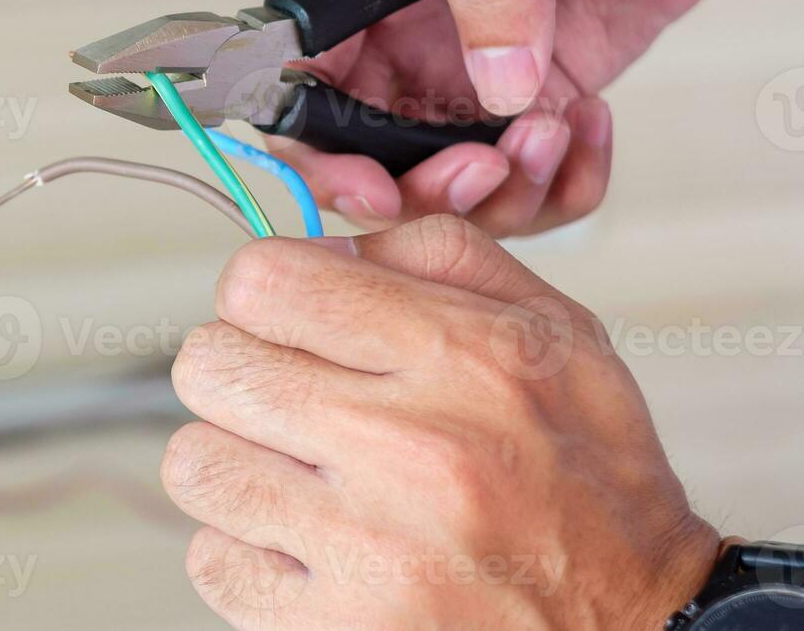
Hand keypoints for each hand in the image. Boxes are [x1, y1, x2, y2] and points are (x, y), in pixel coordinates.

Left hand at [162, 217, 719, 628]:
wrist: (641, 627)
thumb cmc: (589, 478)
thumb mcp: (553, 329)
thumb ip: (437, 256)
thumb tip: (322, 245)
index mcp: (459, 357)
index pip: (262, 281)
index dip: (261, 291)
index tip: (284, 317)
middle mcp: (409, 449)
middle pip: (209, 364)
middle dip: (238, 370)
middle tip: (286, 397)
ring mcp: (369, 549)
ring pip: (196, 462)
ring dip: (238, 461)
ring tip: (299, 475)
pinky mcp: (339, 627)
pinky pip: (212, 560)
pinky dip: (246, 550)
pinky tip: (309, 543)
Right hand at [283, 0, 803, 235]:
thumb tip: (492, 83)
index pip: (306, 52)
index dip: (311, 131)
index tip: (363, 181)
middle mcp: (411, 10)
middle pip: (361, 133)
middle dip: (408, 178)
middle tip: (481, 172)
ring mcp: (475, 55)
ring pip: (443, 166)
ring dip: (495, 186)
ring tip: (555, 135)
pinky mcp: (543, 85)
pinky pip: (527, 168)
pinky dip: (558, 181)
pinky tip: (592, 129)